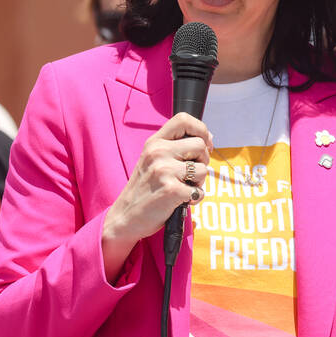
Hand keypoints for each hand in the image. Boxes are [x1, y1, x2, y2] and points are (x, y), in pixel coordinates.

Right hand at [102, 113, 212, 251]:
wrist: (125, 216)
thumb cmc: (145, 188)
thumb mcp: (154, 159)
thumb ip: (177, 146)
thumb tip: (209, 139)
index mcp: (155, 142)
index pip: (184, 119)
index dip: (201, 130)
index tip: (204, 144)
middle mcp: (158, 152)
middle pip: (200, 145)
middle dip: (202, 161)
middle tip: (189, 174)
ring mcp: (164, 170)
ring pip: (203, 169)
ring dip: (198, 182)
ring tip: (181, 188)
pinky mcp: (171, 190)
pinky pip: (199, 191)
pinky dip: (194, 198)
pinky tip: (180, 201)